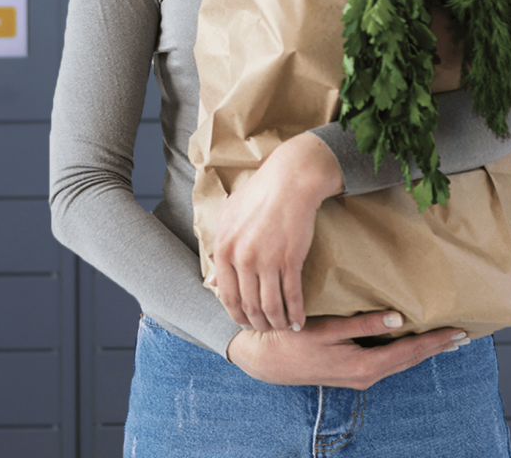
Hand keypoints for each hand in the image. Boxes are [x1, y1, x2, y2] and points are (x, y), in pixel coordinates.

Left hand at [212, 133, 342, 331]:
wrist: (289, 180)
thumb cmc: (258, 195)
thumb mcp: (230, 217)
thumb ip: (221, 249)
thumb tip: (212, 282)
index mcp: (223, 248)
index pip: (227, 295)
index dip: (236, 315)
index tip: (246, 321)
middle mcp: (241, 257)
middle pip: (248, 305)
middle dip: (257, 323)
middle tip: (265, 329)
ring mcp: (266, 259)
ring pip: (270, 306)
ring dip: (277, 322)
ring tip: (283, 327)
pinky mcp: (291, 259)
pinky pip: (292, 296)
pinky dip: (295, 314)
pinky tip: (298, 321)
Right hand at [226, 311, 469, 388]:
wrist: (264, 359)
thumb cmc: (293, 340)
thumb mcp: (327, 329)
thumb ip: (363, 324)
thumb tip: (398, 319)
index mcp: (364, 366)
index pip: (409, 352)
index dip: (435, 341)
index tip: (458, 331)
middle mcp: (365, 376)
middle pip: (409, 360)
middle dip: (435, 348)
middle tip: (461, 336)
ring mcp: (358, 376)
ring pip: (398, 363)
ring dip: (421, 351)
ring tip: (442, 340)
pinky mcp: (349, 372)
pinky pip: (385, 362)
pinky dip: (403, 353)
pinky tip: (406, 343)